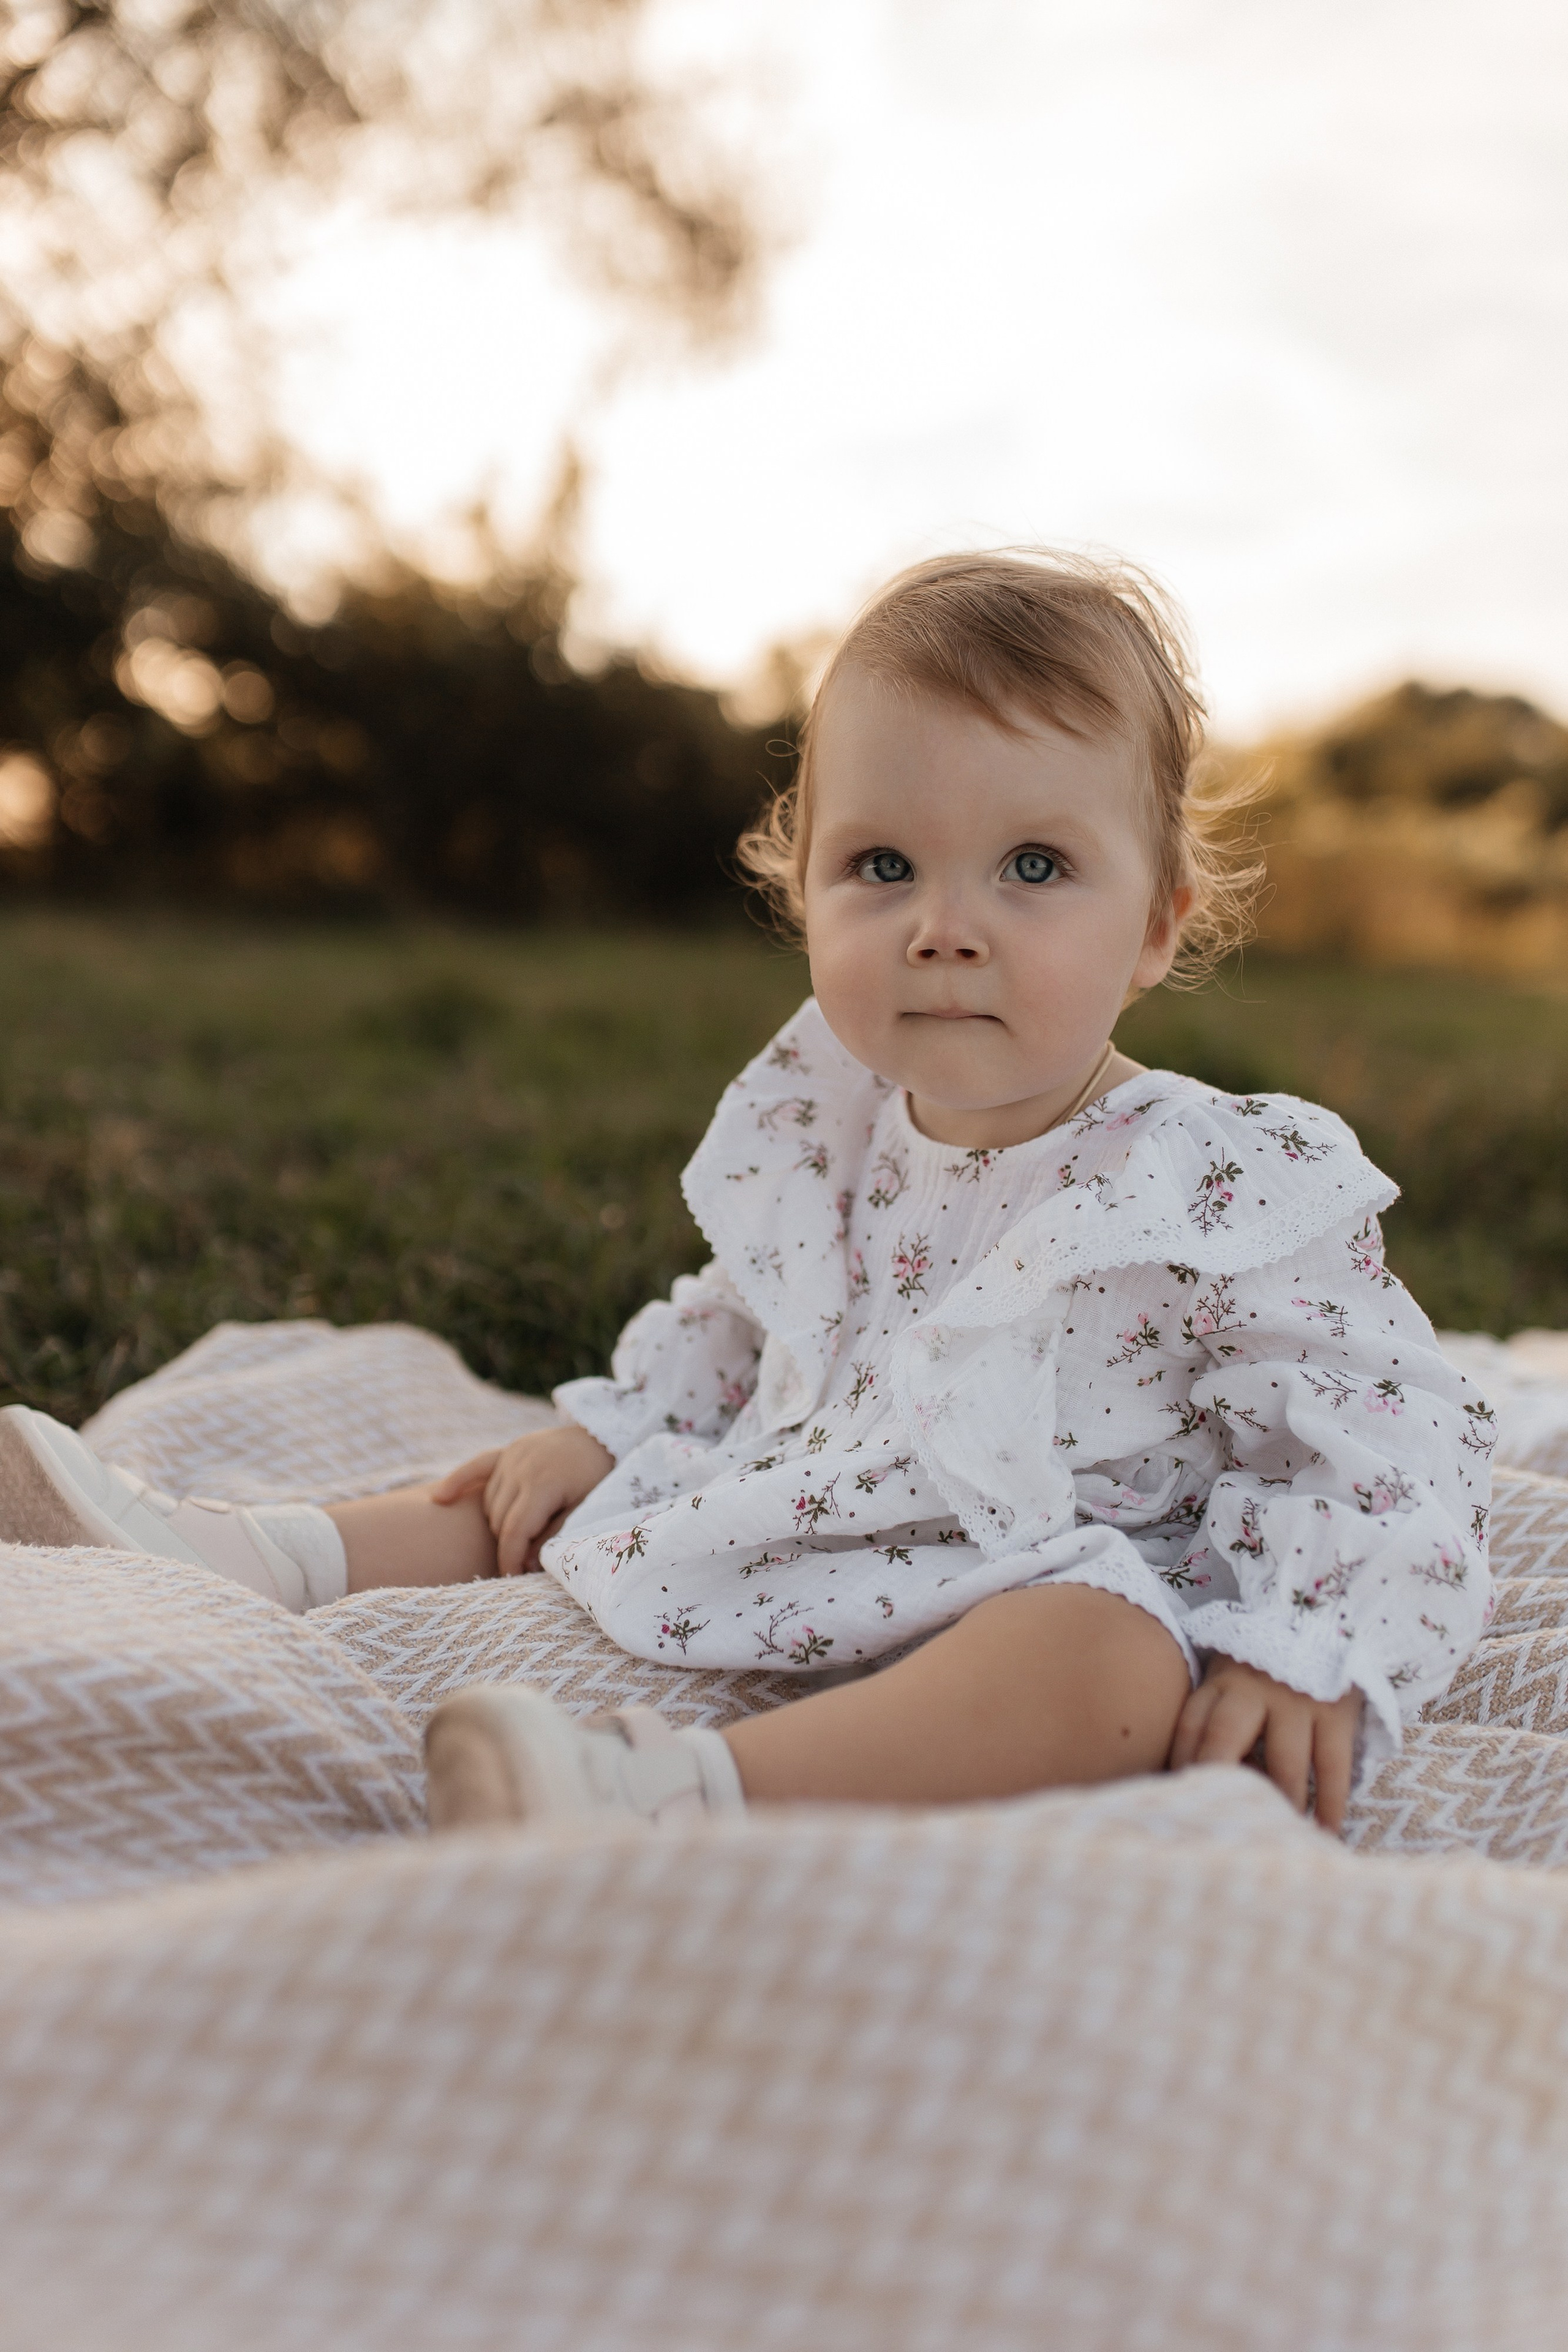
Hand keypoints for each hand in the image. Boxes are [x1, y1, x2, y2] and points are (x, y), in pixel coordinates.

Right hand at [431, 1423, 614, 1576]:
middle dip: (509, 1543)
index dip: (510, 1559)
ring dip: (498, 1522)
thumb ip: (553, 1537)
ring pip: (490, 1502)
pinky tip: (438, 1498)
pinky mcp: (508, 1449)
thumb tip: (525, 1565)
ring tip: (521, 1534)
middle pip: (499, 1519)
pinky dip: (458, 1482)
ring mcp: (512, 1455)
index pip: (514, 1531)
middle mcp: (521, 1467)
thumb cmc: (599, 1479)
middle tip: (526, 1560)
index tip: (511, 1579)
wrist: (606, 1437)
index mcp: (543, 1484)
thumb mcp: (585, 1512)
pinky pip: (477, 1466)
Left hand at [1170, 1656, 1362, 1831]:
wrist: (1327, 1624)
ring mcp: (1296, 1699)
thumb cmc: (1267, 1671)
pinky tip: (1325, 1829)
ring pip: (1284, 1761)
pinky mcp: (1337, 1711)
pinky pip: (1332, 1765)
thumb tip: (1193, 1779)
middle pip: (1224, 1736)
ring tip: (1280, 1834)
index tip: (1182, 1801)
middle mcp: (1253, 1688)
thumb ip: (1215, 1718)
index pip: (1190, 1724)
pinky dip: (1330, 1802)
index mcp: (1221, 1681)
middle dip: (1218, 1780)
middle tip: (1221, 1821)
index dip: (1181, 1765)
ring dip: (1281, 1803)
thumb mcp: (1233, 1678)